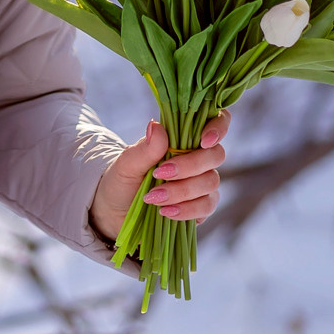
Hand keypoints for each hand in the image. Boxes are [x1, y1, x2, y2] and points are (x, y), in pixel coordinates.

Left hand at [90, 109, 230, 244]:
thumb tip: (156, 125)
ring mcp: (202, 183)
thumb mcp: (126, 165)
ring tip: (153, 197)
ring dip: (182, 191)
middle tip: (160, 174)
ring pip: (211, 182)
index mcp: (181, 139)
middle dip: (190, 166)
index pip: (215, 121)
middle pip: (215, 155)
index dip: (218, 126)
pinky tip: (165, 211)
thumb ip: (145, 148)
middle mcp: (197, 158)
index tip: (203, 140)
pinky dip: (186, 209)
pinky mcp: (201, 206)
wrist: (114, 211)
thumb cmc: (122, 180)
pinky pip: (206, 206)